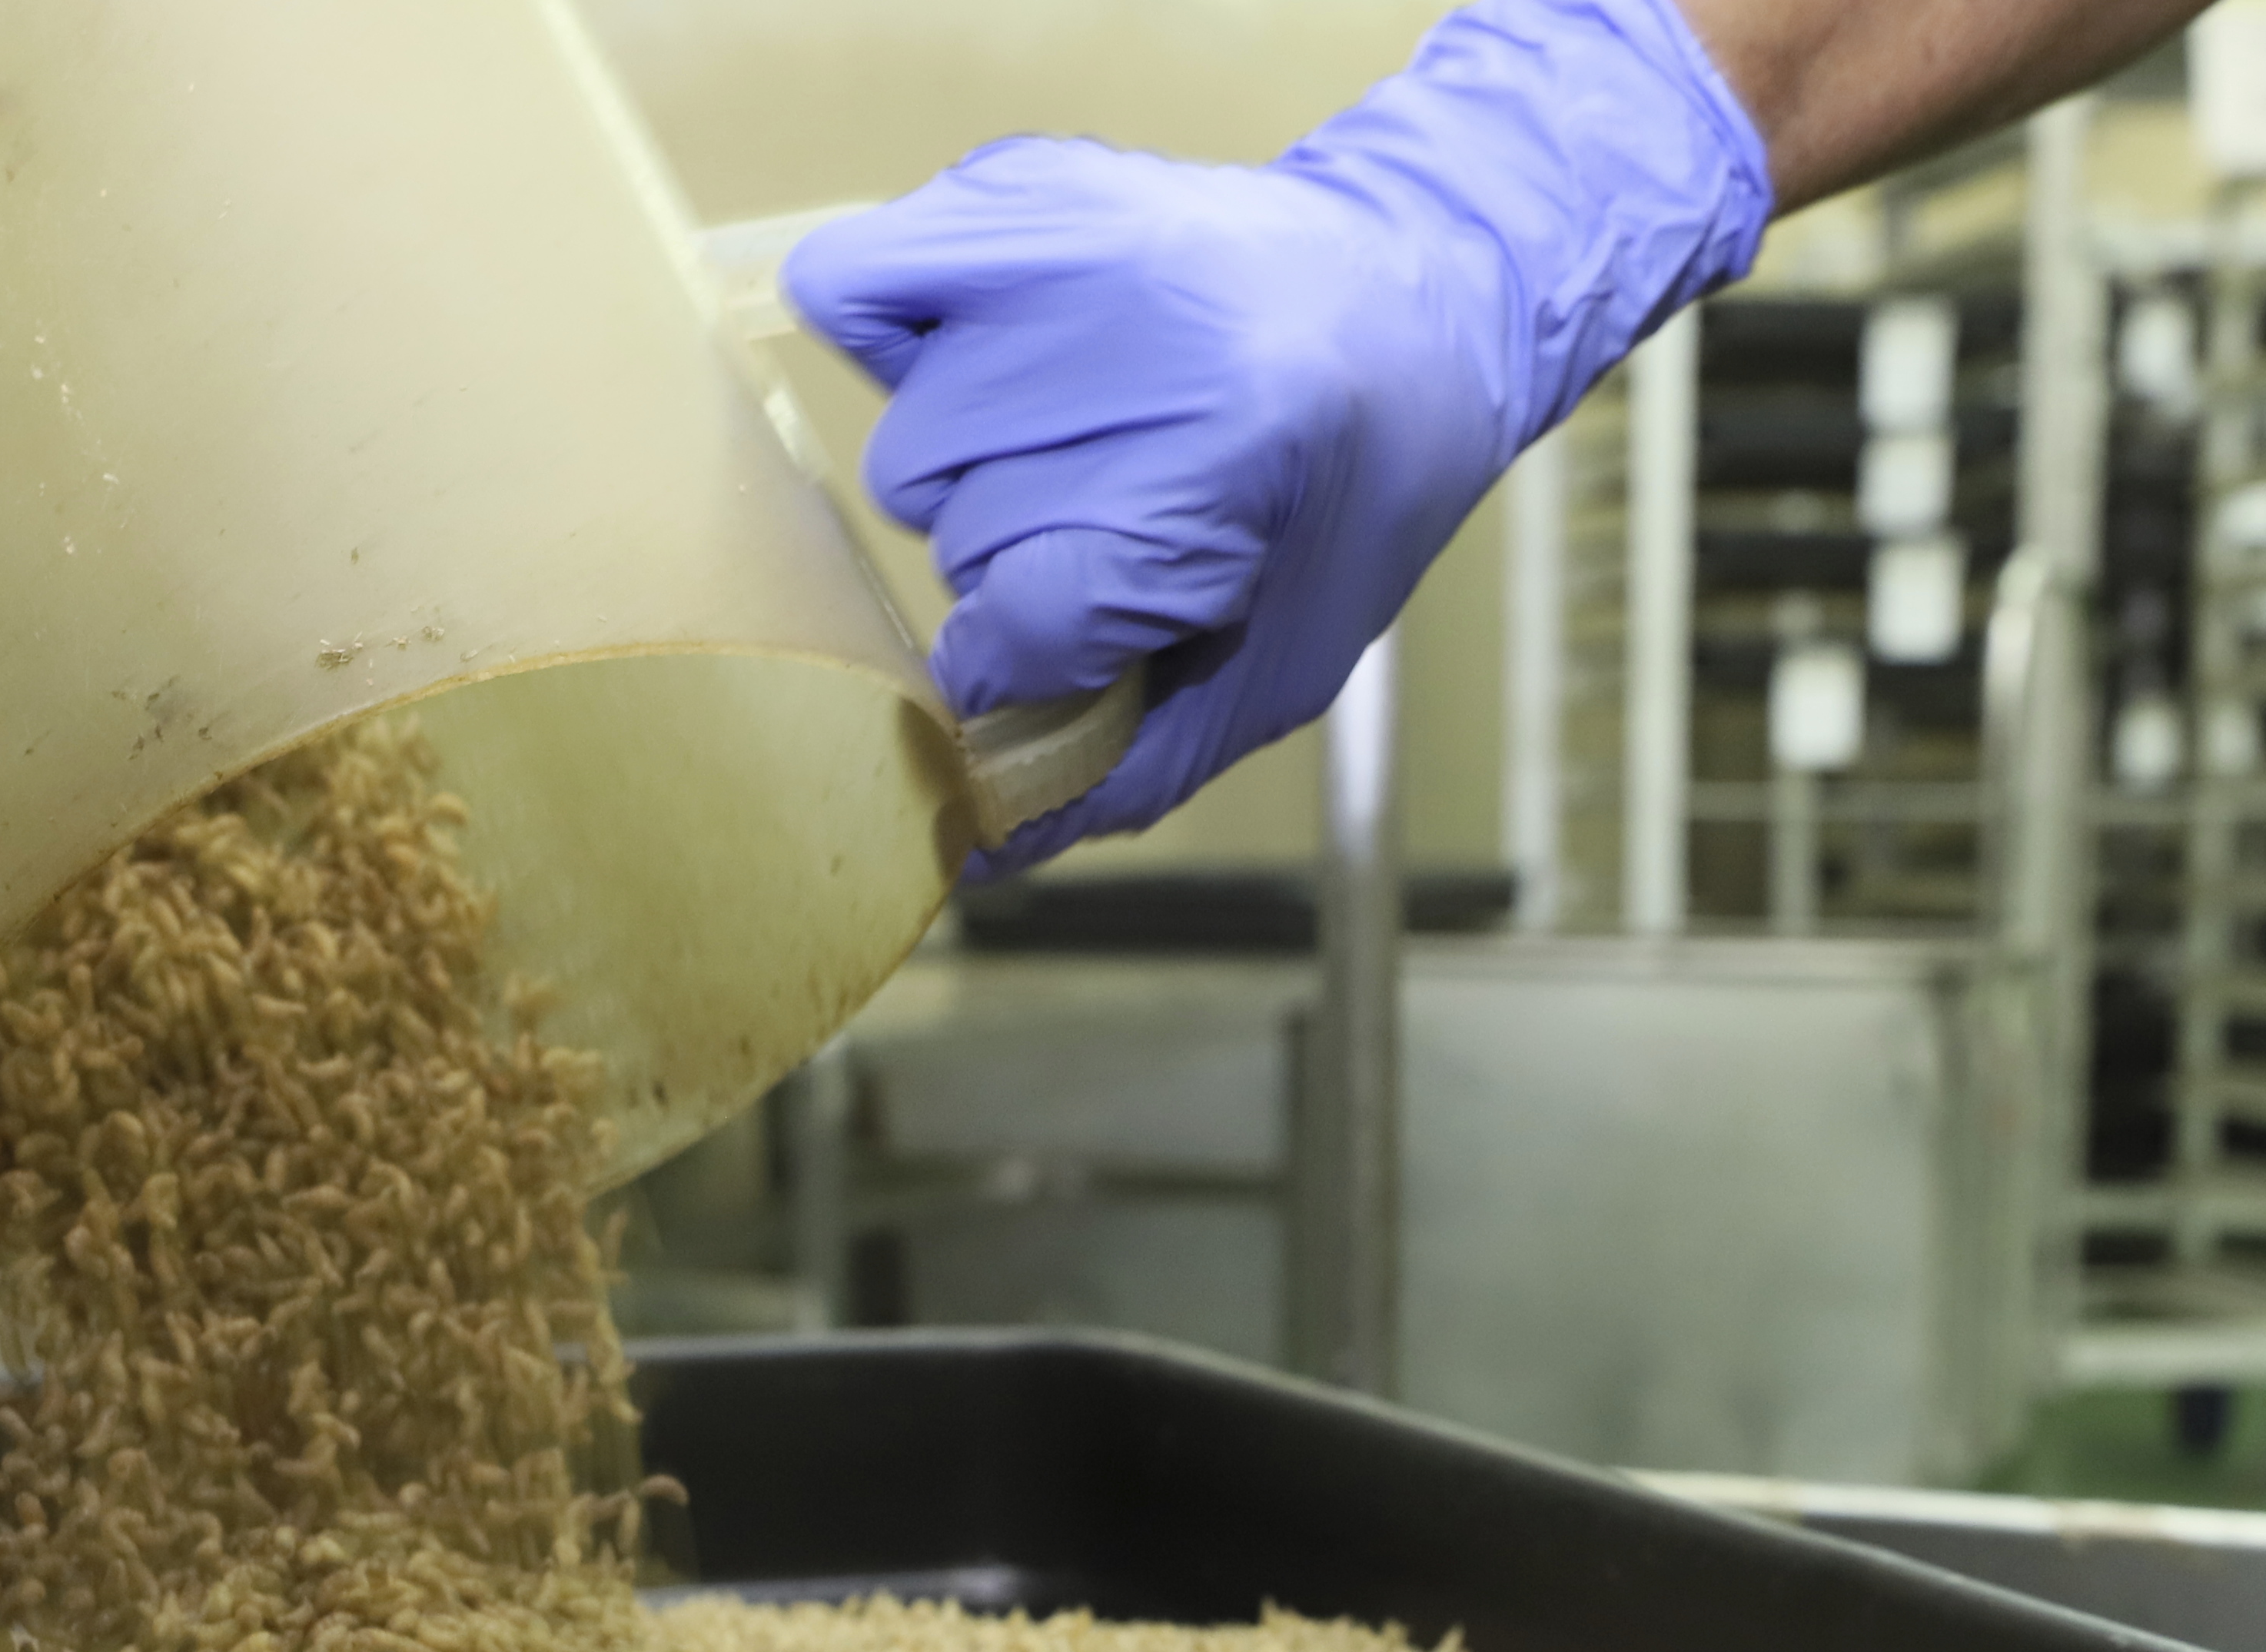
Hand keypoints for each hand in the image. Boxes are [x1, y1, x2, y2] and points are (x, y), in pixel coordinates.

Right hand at [785, 0, 1771, 867]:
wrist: (1414, 309)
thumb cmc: (1349, 504)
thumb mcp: (1274, 670)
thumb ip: (1126, 770)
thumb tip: (980, 851)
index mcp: (1222, 475)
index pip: (1022, 618)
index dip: (1033, 658)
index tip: (1074, 639)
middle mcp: (1142, 354)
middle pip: (958, 532)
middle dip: (1019, 562)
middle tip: (1111, 521)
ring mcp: (1069, 258)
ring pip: (909, 444)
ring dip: (970, 472)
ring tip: (1075, 440)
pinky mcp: (1016, 186)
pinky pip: (852, 287)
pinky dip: (878, 331)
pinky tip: (966, 358)